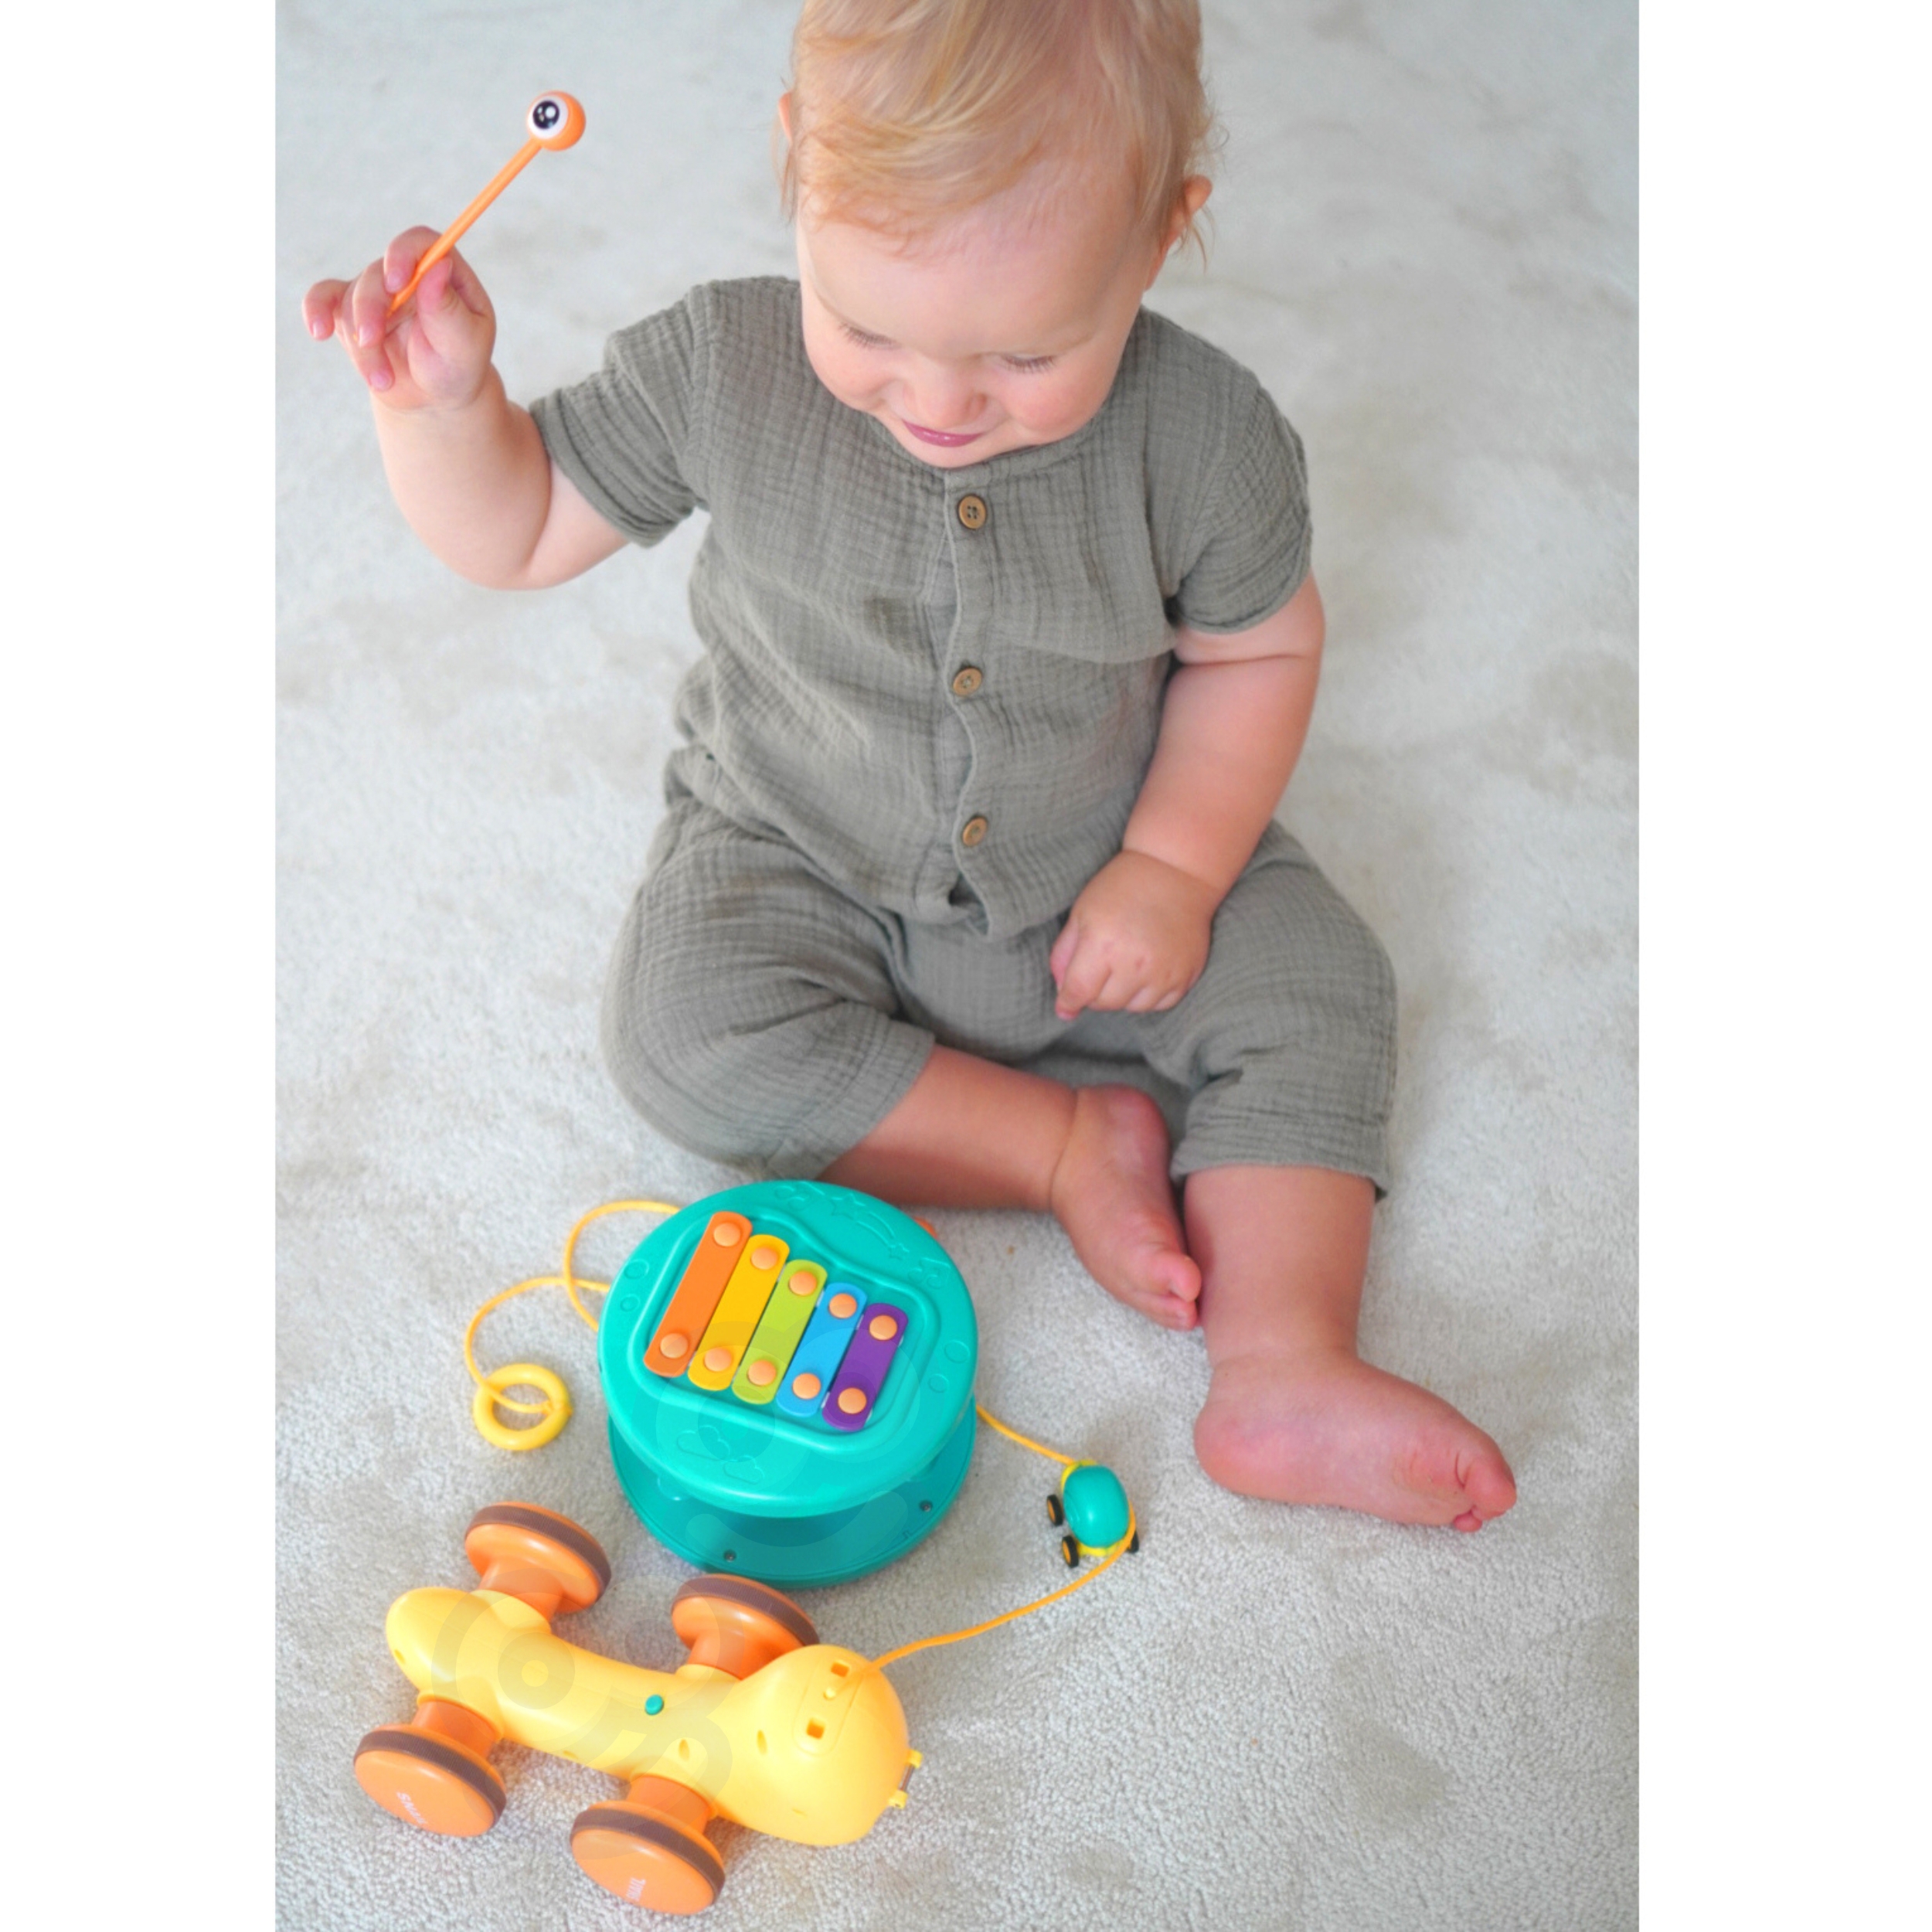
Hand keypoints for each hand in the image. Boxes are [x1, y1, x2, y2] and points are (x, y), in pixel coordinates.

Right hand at [302, 227, 496, 411]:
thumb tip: (440, 263)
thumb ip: (449, 307)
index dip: (402, 254)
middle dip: (370, 310)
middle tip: (373, 342)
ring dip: (363, 345)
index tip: (395, 283)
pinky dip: (316, 311)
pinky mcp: (350, 311)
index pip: (419, 243)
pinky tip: (319, 330)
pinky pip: (323, 299)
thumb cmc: (455, 366)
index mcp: (442, 273)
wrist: (432, 397)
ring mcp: (376, 291)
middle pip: (376, 274)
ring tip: (383, 380)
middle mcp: (406, 275)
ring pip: (352, 300)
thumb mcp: (464, 343)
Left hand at [1048, 851, 1219, 1020]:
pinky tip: (1148, 968)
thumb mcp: (1082, 912)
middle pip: (1104, 1004)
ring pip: (1132, 1008)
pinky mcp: (1186, 975)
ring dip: (1123, 994)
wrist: (1176, 871)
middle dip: (1095, 992)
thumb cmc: (1122, 888)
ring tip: (1126, 963)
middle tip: (1100, 968)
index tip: (1066, 1006)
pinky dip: (1149, 994)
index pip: (1078, 992)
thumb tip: (1062, 994)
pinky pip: (1160, 1004)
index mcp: (1103, 945)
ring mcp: (1164, 972)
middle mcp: (1135, 963)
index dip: (1068, 1002)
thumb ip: (1064, 954)